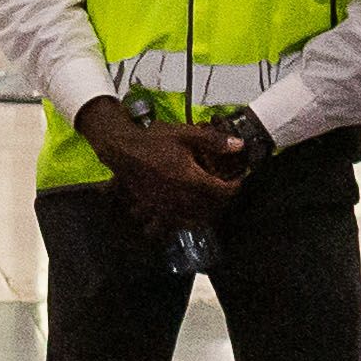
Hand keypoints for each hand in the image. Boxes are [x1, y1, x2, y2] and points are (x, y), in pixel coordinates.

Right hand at [77, 102, 235, 233]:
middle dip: (222, 201)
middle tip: (226, 190)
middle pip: (211, 209)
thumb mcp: (185, 135)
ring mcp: (166, 207)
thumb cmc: (151, 141)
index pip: (223, 192)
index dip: (235, 187)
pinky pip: (172, 225)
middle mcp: (180, 198)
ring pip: (194, 221)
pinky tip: (186, 216)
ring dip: (206, 214)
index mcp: (191, 179)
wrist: (122, 150)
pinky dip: (183, 223)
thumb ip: (213, 141)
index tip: (238, 180)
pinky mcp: (153, 210)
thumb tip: (238, 145)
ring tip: (209, 205)